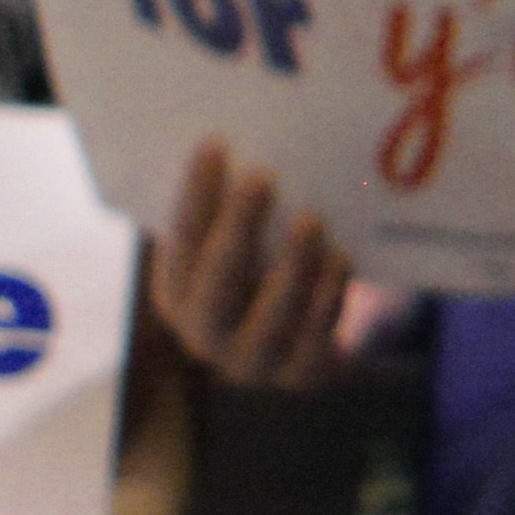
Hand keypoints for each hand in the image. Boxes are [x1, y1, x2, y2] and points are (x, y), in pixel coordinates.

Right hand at [147, 138, 358, 390]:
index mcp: (174, 295)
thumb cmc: (265, 269)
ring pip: (269, 318)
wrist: (309, 335)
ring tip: (310, 219)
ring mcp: (251, 363)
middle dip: (237, 228)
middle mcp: (202, 336)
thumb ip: (229, 210)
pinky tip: (340, 259)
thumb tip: (244, 137)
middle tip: (261, 177)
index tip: (215, 144)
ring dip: (290, 265)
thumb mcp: (238, 242)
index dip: (196, 194)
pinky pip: (315, 338)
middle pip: (216, 284)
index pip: (180, 239)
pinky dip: (327, 296)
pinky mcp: (301, 377)